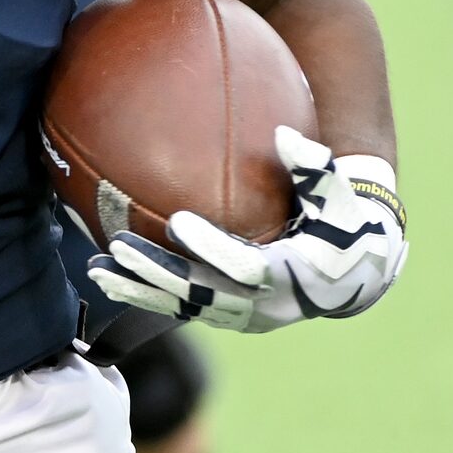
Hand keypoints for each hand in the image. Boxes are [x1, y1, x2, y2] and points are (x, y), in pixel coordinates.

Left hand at [87, 126, 406, 333]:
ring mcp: (244, 316)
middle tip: (118, 247)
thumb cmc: (346, 224)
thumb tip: (284, 134)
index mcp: (293, 274)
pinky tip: (108, 276)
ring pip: (183, 308)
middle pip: (201, 294)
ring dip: (139, 289)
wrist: (356, 276)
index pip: (245, 266)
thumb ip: (314, 167)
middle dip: (157, 271)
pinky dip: (145, 295)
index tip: (177, 222)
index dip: (210, 247)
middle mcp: (264, 305)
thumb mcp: (340, 194)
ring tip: (96, 270)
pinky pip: (181, 309)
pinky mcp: (228, 318)